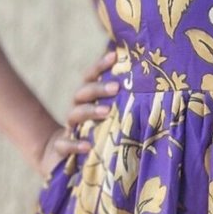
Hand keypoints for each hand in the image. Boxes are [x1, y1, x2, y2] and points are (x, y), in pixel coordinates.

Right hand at [33, 41, 123, 174]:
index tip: (114, 55)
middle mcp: (76, 111)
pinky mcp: (61, 149)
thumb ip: (121, 105)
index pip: (90, 78)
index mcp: (87, 100)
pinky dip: (75, 144)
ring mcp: (68, 129)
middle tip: (116, 87)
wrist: (62, 158)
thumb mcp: (108, 120)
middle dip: (98, 88)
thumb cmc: (94, 135)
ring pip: (75, 115)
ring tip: (106, 112)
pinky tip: (87, 146)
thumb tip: (150, 89)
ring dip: (90, 111)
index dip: (99, 66)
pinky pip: (65, 145)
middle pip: (82, 93)